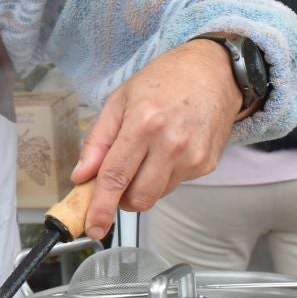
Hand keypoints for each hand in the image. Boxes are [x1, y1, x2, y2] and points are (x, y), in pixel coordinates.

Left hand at [69, 39, 242, 237]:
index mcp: (144, 124)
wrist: (214, 72)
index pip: (116, 177)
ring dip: (142, 185)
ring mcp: (193, 157)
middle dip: (121, 199)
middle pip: (139, 198)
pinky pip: (175, 184)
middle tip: (116, 180)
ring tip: (147, 152)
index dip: (101, 207)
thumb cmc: (164, 80)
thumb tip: (82, 176)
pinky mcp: (207, 165)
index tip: (92, 226)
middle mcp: (172, 144)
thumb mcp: (119, 100)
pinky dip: (163, 175)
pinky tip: (168, 149)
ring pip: (156, 195)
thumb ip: (98, 141)